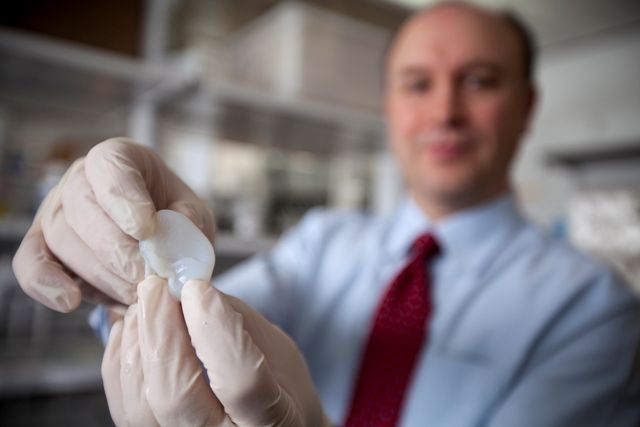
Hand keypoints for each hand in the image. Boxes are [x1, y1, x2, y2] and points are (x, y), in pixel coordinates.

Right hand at [12, 137, 214, 311]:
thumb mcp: (194, 215)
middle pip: (82, 205)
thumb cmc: (176, 221)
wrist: (158, 248)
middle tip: (146, 275)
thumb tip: (177, 233)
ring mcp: (56, 211)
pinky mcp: (41, 245)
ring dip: (100, 272)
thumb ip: (189, 220)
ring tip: (136, 292)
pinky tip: (71, 300)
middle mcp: (81, 179)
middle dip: (116, 247)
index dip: (124, 196)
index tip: (146, 228)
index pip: (111, 164)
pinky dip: (46, 283)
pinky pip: (30, 262)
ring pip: (62, 237)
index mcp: (121, 158)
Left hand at [102, 277, 330, 426]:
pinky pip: (125, 408)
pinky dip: (121, 361)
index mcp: (272, 421)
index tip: (197, 288)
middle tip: (156, 287)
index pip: (240, 380)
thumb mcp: (279, 352)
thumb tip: (191, 290)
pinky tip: (132, 329)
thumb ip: (238, 323)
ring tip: (145, 304)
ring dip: (137, 343)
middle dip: (161, 332)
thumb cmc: (279, 388)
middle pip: (176, 396)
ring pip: (141, 406)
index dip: (214, 329)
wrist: (267, 425)